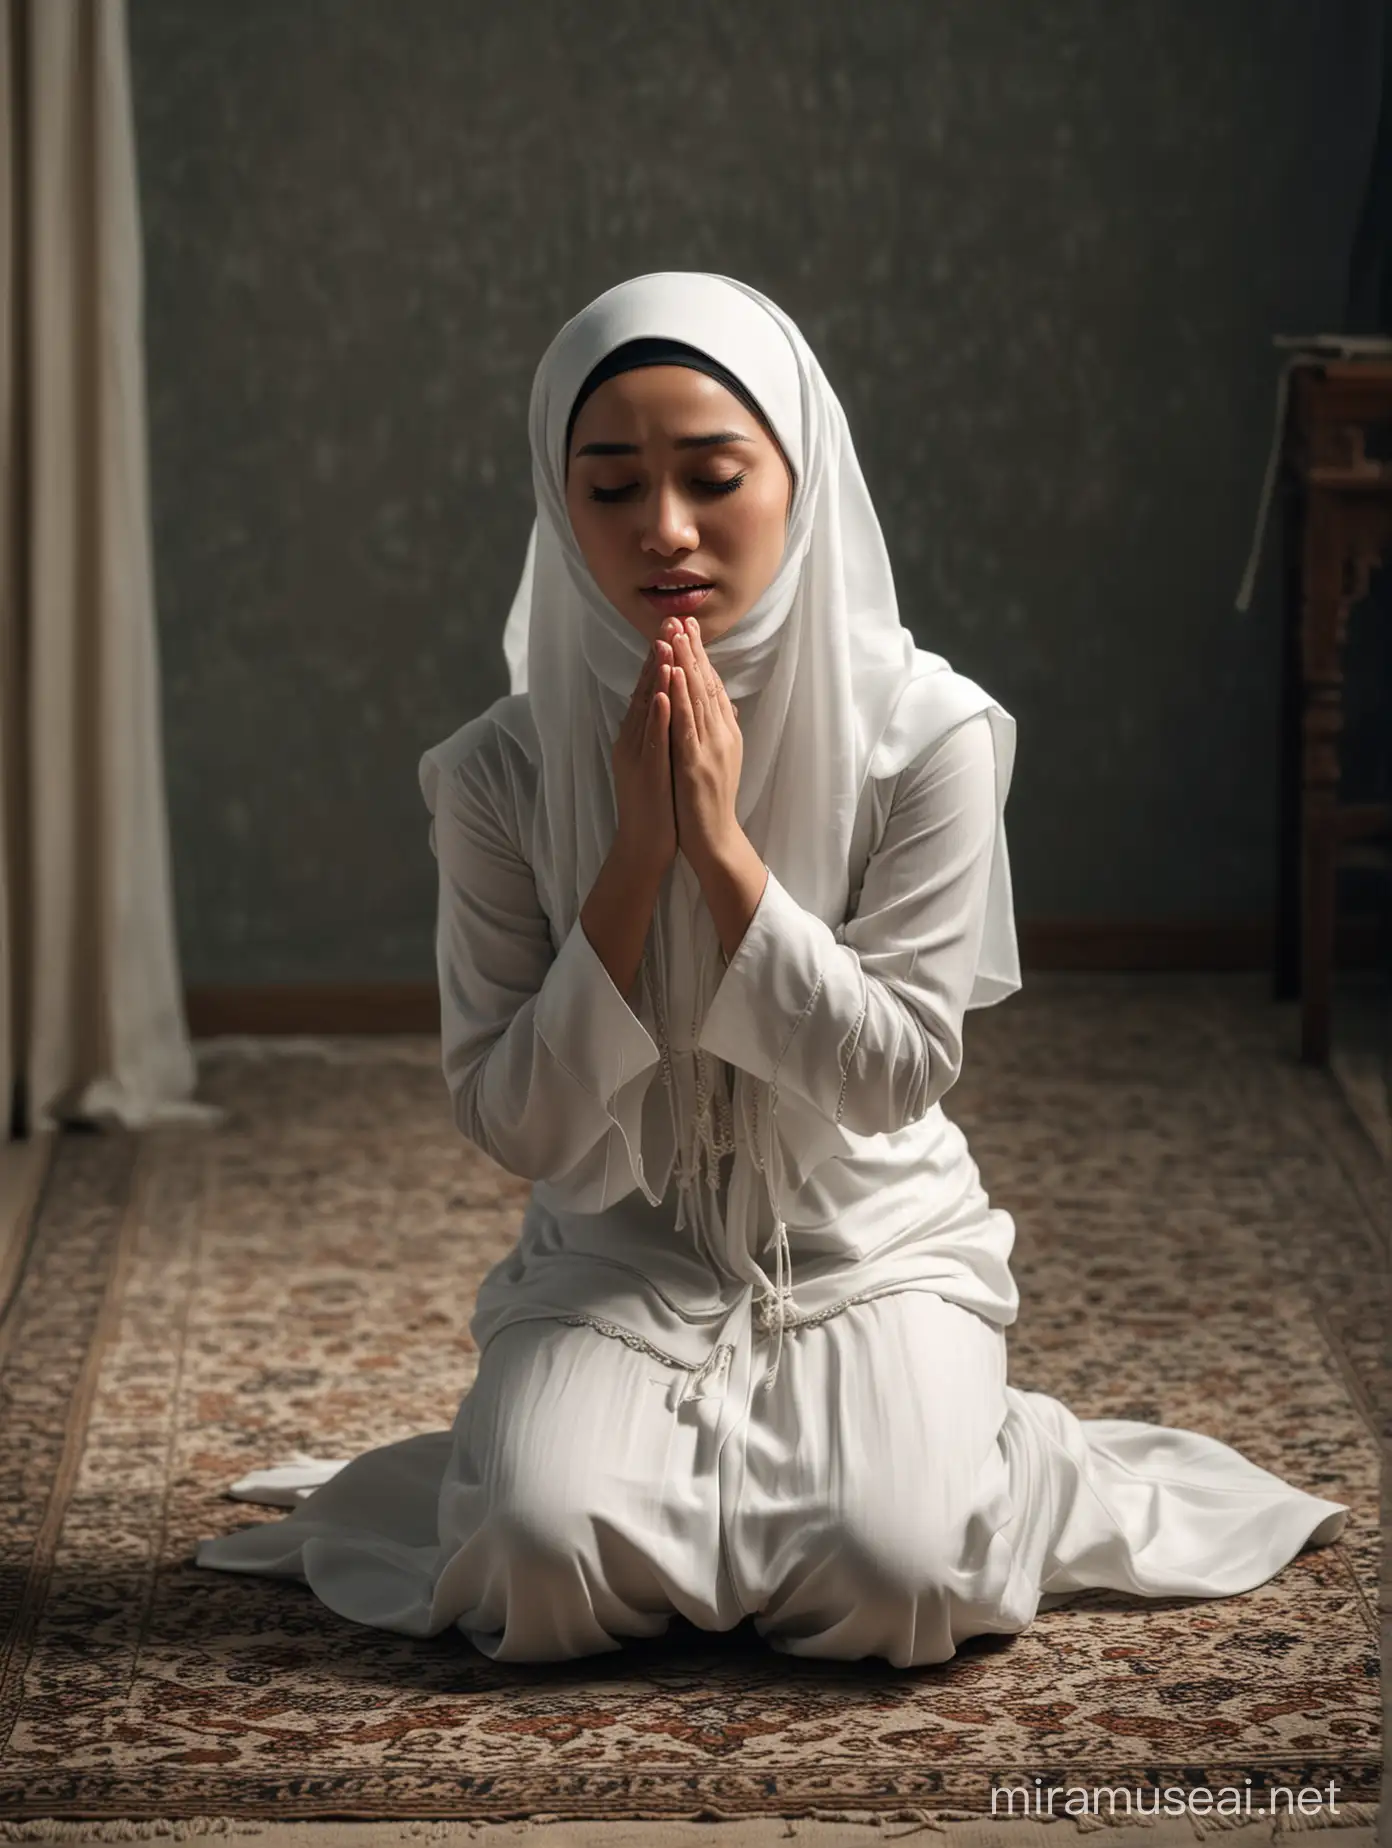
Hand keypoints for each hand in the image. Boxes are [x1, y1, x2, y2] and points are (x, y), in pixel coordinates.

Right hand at [611, 636, 676, 879]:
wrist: (644, 845)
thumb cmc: (656, 806)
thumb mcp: (661, 763)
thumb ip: (665, 735)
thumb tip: (675, 711)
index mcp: (637, 737)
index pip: (650, 691)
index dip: (660, 660)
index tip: (672, 631)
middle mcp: (632, 740)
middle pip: (646, 691)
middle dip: (657, 657)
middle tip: (667, 623)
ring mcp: (637, 755)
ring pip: (647, 709)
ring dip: (656, 677)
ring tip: (664, 645)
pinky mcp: (646, 772)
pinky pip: (653, 738)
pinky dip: (658, 714)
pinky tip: (665, 693)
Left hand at [665, 615, 743, 874]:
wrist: (714, 839)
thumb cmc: (709, 803)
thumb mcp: (718, 760)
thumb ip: (718, 730)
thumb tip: (720, 703)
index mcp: (724, 732)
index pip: (711, 686)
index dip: (700, 656)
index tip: (690, 628)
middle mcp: (721, 734)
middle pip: (706, 684)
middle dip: (694, 650)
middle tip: (683, 618)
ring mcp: (709, 747)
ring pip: (697, 697)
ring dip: (687, 664)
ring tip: (678, 635)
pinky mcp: (696, 762)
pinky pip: (687, 724)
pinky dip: (682, 698)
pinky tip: (676, 675)